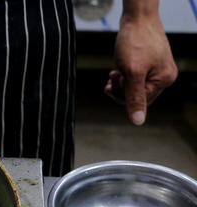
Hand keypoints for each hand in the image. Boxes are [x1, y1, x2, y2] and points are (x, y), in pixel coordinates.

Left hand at [104, 10, 176, 124]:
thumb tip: (137, 121)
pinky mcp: (149, 62)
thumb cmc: (135, 41)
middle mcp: (164, 76)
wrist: (137, 17)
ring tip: (114, 72)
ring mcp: (157, 69)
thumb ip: (134, 97)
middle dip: (121, 89)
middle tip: (112, 77)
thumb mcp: (131, 72)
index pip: (140, 102)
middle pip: (137, 96)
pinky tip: (116, 70)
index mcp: (163, 81)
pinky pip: (135, 77)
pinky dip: (124, 75)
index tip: (112, 84)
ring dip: (120, 83)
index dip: (122, 96)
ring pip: (134, 86)